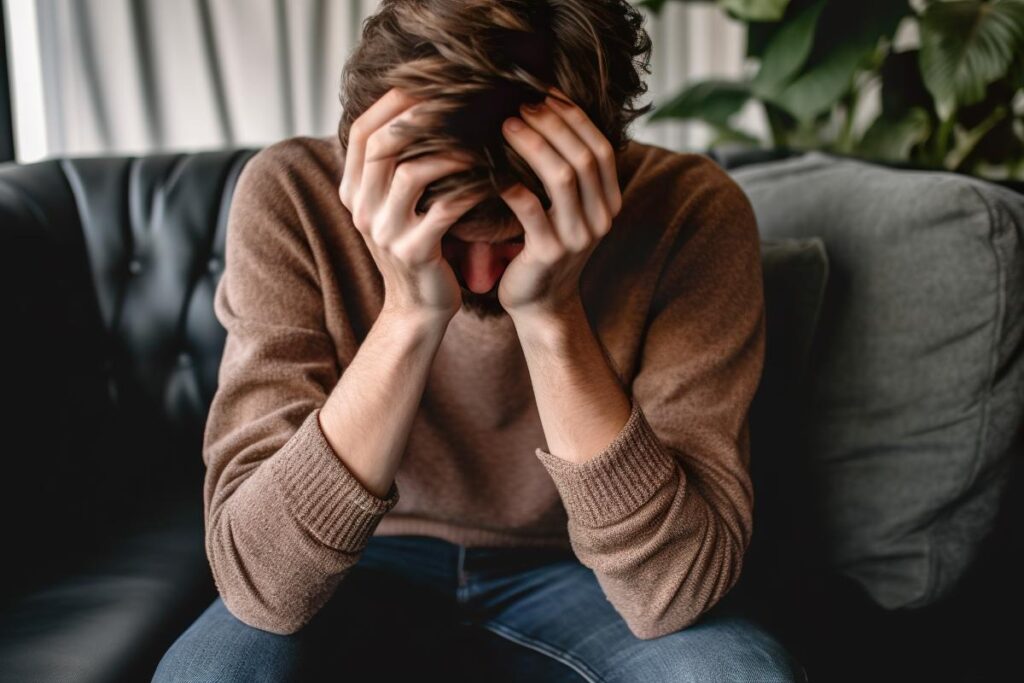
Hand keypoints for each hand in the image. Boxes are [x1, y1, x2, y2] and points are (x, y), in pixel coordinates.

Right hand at [338, 86, 486, 325]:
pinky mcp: (415, 253)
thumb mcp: (396, 207)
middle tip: (460, 101)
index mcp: (354, 193)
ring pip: (412, 173)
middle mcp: (362, 210)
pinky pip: (445, 209)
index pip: (362, 133)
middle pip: (382, 145)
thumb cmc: (418, 248)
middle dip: (421, 117)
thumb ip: (396, 169)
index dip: (390, 104)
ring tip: (482, 139)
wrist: (418, 309)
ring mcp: (385, 233)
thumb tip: (417, 113)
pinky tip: (494, 178)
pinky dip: (471, 189)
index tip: (425, 83)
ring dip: (450, 151)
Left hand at [496, 86, 622, 321]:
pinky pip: (532, 210)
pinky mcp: (549, 252)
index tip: (545, 95)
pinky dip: (513, 184)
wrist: (540, 304)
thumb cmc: (544, 246)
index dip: (575, 118)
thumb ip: (567, 172)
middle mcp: (601, 218)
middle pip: (584, 157)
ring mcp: (578, 237)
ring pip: (563, 178)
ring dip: (534, 145)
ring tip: (505, 126)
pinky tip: (492, 170)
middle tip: (519, 105)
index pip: (601, 148)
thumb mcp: (566, 210)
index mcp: (609, 203)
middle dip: (552, 125)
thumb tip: (546, 113)